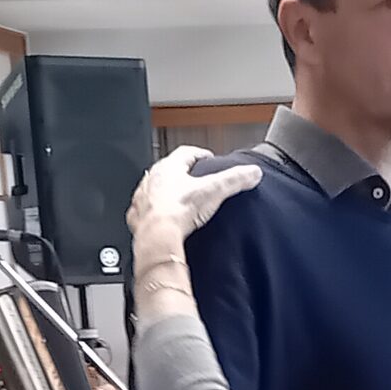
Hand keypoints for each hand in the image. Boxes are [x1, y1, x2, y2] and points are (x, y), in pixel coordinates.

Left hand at [129, 146, 260, 259]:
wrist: (156, 236)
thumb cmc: (178, 212)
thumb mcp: (213, 191)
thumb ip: (235, 180)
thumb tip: (252, 172)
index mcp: (169, 167)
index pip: (187, 152)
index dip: (200, 155)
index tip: (208, 159)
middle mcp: (152, 178)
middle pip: (170, 170)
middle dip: (183, 174)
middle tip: (196, 181)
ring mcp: (143, 197)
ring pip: (156, 188)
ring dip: (167, 192)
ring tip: (181, 201)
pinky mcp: (138, 216)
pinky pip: (146, 210)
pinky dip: (155, 212)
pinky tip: (165, 219)